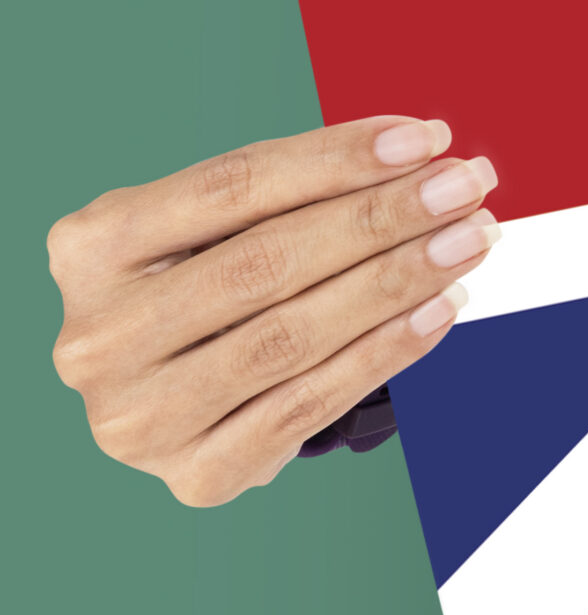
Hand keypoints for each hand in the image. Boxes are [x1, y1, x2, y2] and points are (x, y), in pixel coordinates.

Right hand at [49, 119, 499, 505]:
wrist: (184, 401)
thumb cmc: (217, 289)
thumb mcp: (223, 229)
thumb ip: (301, 190)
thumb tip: (423, 150)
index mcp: (90, 247)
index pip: (232, 185)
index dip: (337, 157)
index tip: (427, 138)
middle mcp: (97, 336)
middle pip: (265, 260)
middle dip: (382, 217)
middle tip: (465, 188)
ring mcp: (138, 415)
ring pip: (292, 334)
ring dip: (398, 281)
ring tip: (469, 240)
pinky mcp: (194, 475)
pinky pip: (310, 406)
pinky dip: (386, 352)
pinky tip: (441, 309)